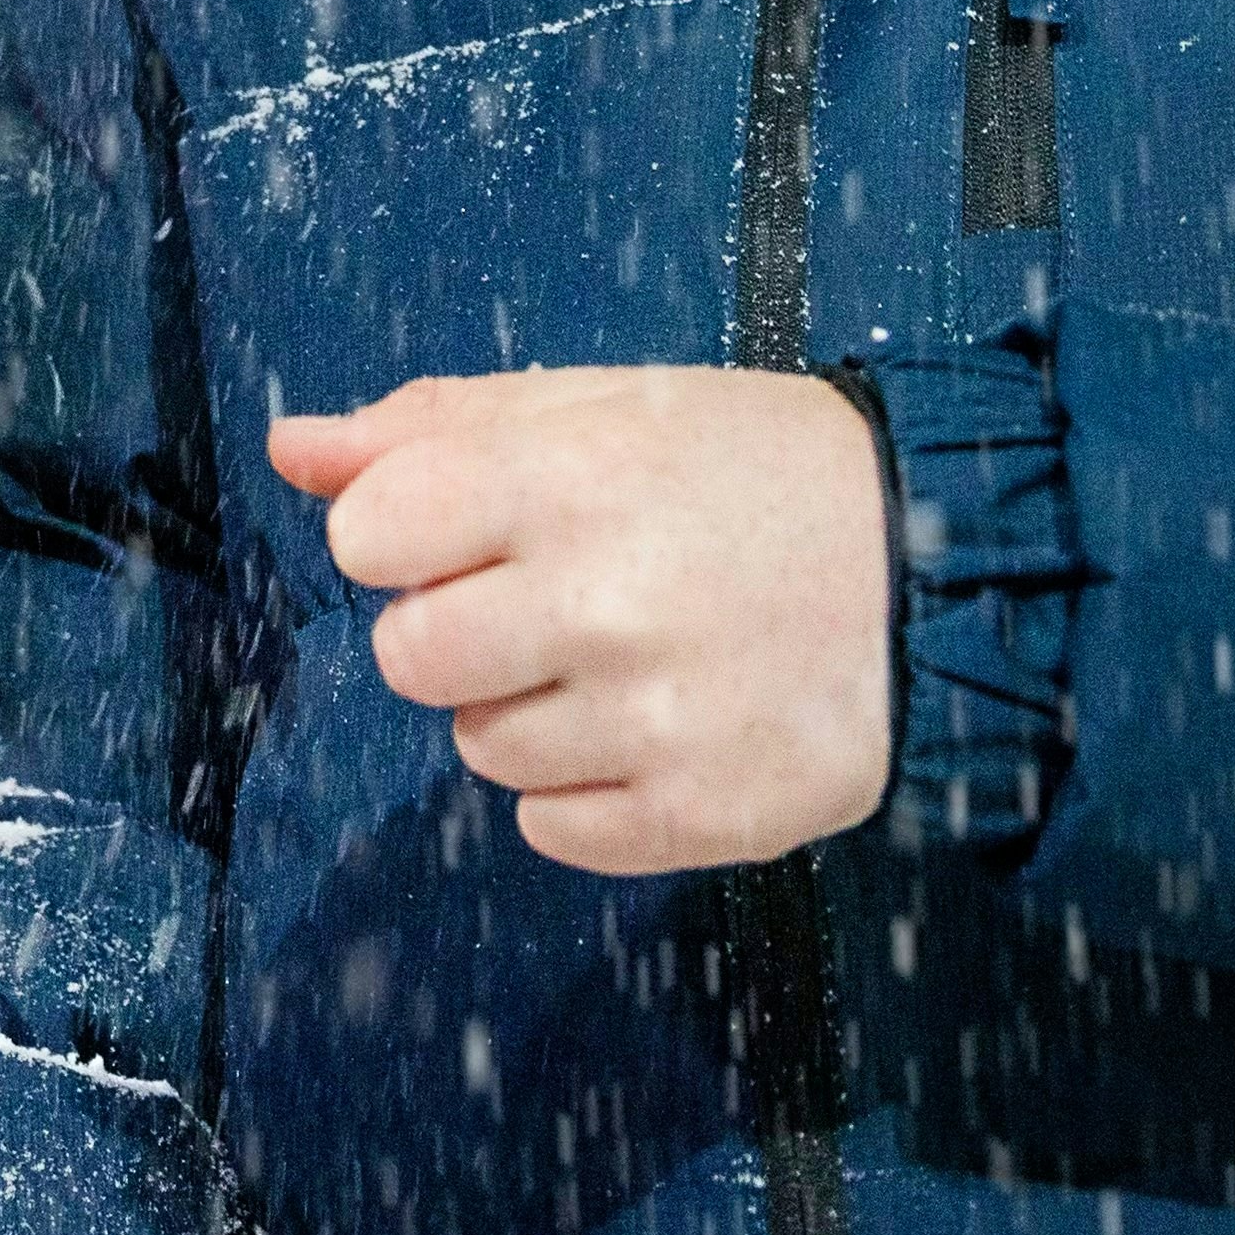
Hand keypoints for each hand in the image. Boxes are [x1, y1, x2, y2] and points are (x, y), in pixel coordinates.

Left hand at [269, 367, 893, 873]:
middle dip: (458, 630)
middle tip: (551, 601)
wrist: (938, 567)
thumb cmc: (754, 472)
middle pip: (409, 658)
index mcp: (569, 481)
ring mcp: (654, 722)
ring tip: (628, 656)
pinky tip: (657, 725)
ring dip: (528, 708)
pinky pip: (551, 828)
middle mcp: (604, 604)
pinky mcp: (701, 816)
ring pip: (479, 749)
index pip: (369, 536)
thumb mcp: (599, 406)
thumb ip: (431, 429)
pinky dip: (587, 789)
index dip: (403, 535)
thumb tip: (295, 449)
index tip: (468, 530)